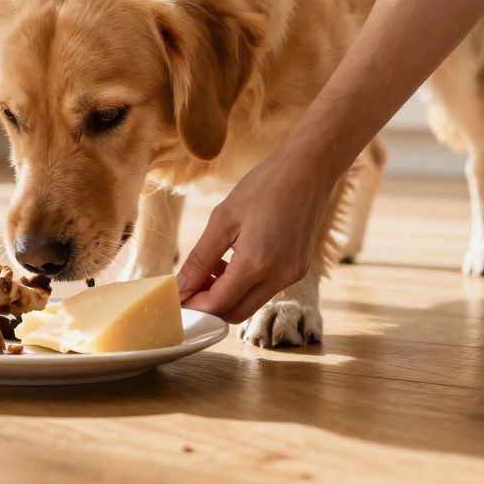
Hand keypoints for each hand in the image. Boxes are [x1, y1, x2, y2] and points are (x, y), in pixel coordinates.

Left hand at [176, 146, 338, 322]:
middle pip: (235, 313)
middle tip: (188, 287)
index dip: (193, 305)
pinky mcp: (298, 269)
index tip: (174, 296)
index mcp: (258, 263)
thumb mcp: (222, 219)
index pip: (218, 303)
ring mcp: (292, 275)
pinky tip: (231, 262)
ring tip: (208, 268)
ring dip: (226, 295)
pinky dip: (244, 285)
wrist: (309, 170)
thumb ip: (200, 258)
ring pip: (250, 303)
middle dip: (208, 306)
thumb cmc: (264, 187)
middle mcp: (279, 276)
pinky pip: (265, 289)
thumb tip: (181, 286)